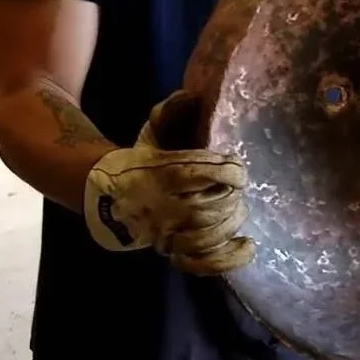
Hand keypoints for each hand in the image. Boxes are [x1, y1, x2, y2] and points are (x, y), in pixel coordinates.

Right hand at [82, 90, 255, 275]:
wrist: (111, 197)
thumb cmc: (143, 160)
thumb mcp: (154, 130)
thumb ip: (172, 112)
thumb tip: (192, 95)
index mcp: (160, 173)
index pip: (196, 174)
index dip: (226, 170)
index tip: (237, 167)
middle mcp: (163, 207)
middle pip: (206, 208)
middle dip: (229, 197)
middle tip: (236, 187)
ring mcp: (167, 233)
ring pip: (205, 236)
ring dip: (229, 222)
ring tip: (237, 209)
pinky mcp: (173, 251)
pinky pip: (199, 264)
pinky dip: (227, 260)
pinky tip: (249, 247)